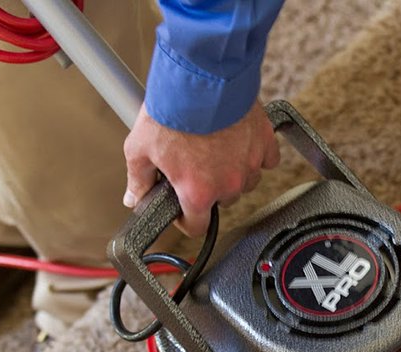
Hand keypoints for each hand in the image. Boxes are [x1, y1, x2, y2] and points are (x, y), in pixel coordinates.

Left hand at [123, 101, 280, 236]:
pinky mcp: (264, 142)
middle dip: (210, 189)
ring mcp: (250, 164)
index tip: (183, 210)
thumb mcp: (139, 148)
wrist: (200, 76)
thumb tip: (134, 198)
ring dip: (233, 173)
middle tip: (195, 166)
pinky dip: (255, 154)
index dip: (187, 220)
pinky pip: (266, 159)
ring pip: (245, 181)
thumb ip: (139, 179)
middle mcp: (228, 184)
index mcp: (197, 192)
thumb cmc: (171, 111)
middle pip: (223, 200)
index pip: (198, 226)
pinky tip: (240, 142)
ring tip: (217, 151)